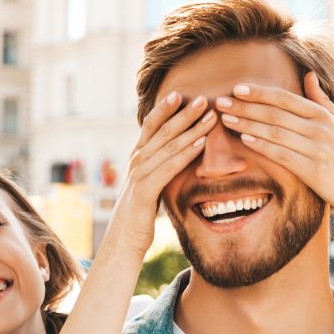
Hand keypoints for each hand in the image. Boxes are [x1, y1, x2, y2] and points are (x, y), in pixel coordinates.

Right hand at [108, 91, 216, 255]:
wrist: (123, 240)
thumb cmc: (140, 214)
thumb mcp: (149, 186)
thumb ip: (158, 169)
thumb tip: (175, 157)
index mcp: (138, 157)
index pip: (151, 126)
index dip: (165, 109)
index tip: (182, 93)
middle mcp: (137, 161)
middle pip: (162, 131)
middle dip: (184, 113)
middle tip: (204, 97)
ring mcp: (139, 174)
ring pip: (168, 146)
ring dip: (191, 129)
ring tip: (209, 116)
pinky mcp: (145, 190)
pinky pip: (169, 167)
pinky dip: (186, 154)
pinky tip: (201, 144)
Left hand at [214, 72, 333, 219]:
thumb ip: (321, 100)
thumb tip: (308, 75)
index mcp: (322, 114)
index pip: (285, 98)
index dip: (259, 93)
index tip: (237, 89)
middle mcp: (319, 128)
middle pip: (275, 113)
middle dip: (245, 107)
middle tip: (221, 103)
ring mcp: (316, 148)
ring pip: (275, 132)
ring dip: (248, 125)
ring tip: (226, 119)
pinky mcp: (312, 169)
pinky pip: (282, 154)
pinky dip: (263, 145)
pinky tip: (244, 140)